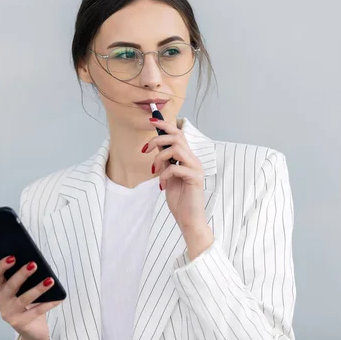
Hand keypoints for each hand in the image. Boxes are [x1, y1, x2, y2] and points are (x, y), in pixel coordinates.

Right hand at [0, 256, 61, 339]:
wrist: (32, 329)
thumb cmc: (28, 304)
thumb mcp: (25, 289)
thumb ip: (27, 278)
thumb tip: (36, 263)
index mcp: (1, 289)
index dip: (2, 265)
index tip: (13, 256)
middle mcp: (2, 301)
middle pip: (10, 286)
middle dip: (22, 274)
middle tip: (34, 264)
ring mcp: (9, 313)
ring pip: (24, 299)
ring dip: (38, 289)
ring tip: (50, 281)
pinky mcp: (20, 323)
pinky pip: (36, 311)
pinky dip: (48, 304)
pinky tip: (57, 298)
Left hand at [144, 119, 214, 258]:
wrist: (189, 220)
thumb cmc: (180, 200)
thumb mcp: (168, 176)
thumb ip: (165, 162)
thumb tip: (156, 146)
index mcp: (188, 158)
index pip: (178, 134)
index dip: (165, 125)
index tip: (151, 119)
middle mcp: (194, 160)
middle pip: (177, 136)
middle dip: (157, 138)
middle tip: (144, 150)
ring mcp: (196, 168)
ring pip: (176, 148)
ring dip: (160, 157)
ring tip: (154, 170)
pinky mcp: (195, 178)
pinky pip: (175, 167)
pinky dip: (164, 174)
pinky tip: (162, 186)